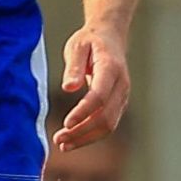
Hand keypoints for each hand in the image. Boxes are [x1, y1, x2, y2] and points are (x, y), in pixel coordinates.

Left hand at [56, 24, 131, 150]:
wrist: (110, 36)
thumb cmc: (90, 40)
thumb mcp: (77, 46)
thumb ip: (73, 66)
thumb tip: (68, 88)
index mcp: (111, 68)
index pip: (99, 96)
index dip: (83, 112)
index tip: (66, 123)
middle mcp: (121, 85)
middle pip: (105, 116)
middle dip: (82, 131)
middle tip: (58, 139)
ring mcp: (122, 96)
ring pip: (109, 125)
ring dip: (86, 138)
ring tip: (63, 144)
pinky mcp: (118, 104)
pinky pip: (108, 124)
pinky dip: (91, 135)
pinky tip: (73, 139)